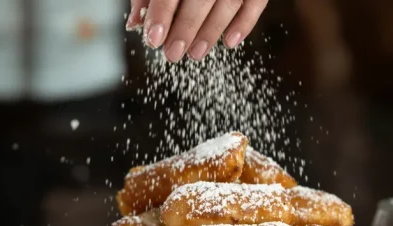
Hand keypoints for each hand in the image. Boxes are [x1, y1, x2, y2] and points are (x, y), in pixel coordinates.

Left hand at [126, 0, 268, 61]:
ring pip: (229, 0)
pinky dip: (244, 23)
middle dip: (186, 27)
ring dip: (211, 31)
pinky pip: (256, 1)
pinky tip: (229, 42)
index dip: (162, 13)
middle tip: (172, 54)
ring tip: (195, 54)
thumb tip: (136, 23)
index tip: (154, 39)